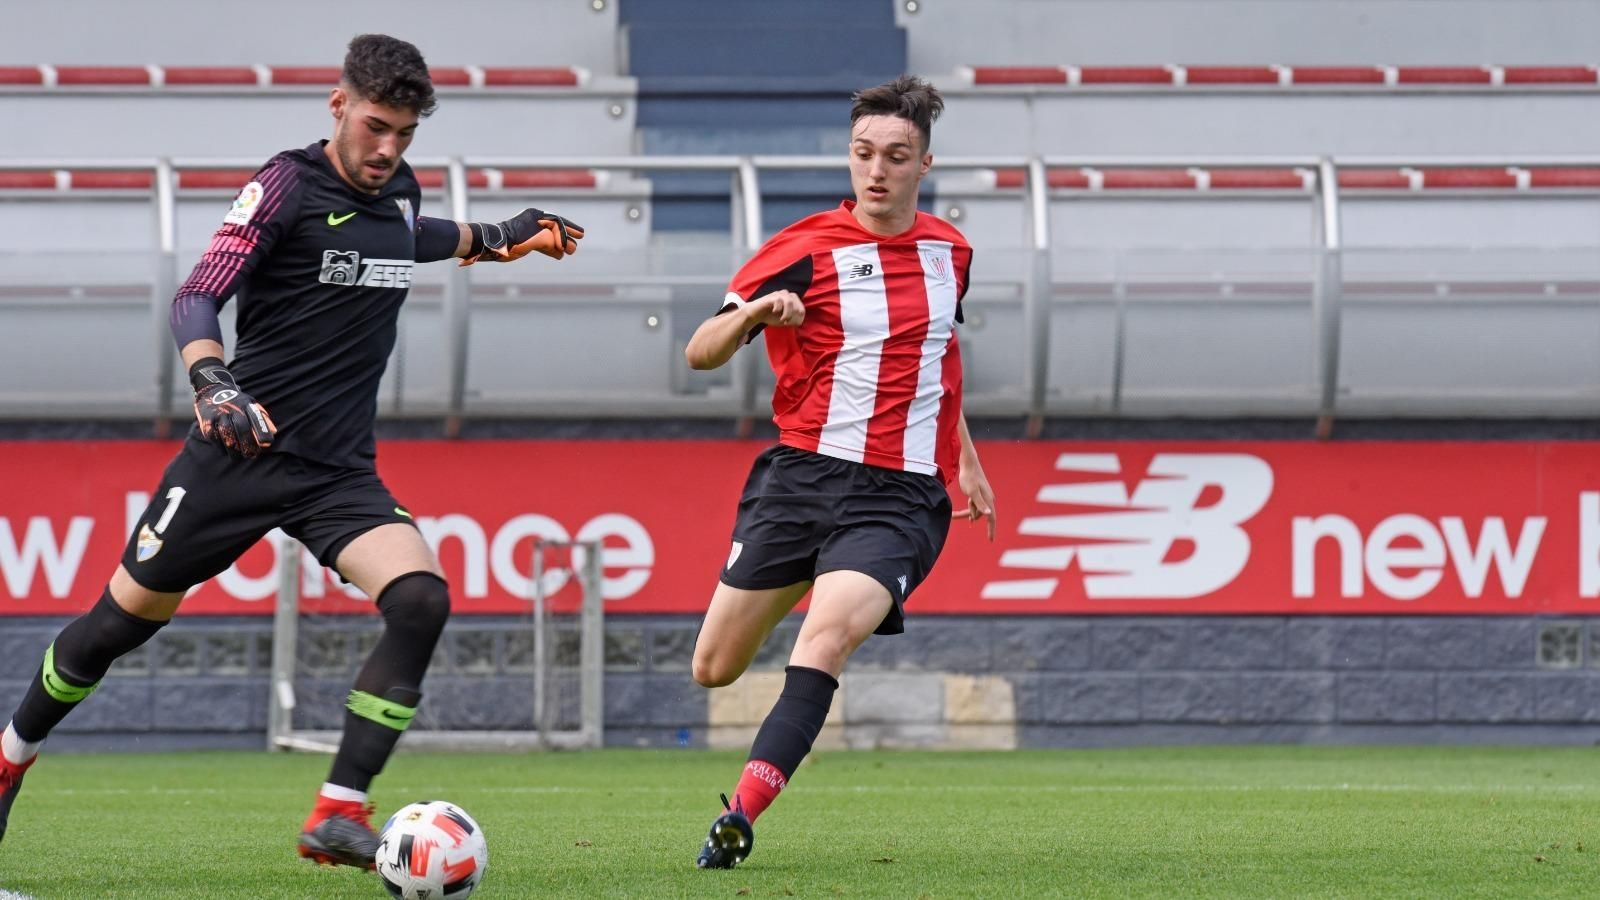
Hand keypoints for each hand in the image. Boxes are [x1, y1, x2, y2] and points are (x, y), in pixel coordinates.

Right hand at [190, 358, 275, 458]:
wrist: (212, 390)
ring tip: (239, 456)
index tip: (267, 443)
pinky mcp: (206, 420)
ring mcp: (218, 414)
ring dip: (233, 448)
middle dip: (248, 443)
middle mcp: (232, 409)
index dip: (262, 431)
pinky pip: (213, 436)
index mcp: (246, 405)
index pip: (256, 418)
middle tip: (252, 455)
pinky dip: (220, 446)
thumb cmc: (236, 403)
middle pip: (241, 427)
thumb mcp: (251, 404)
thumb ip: (262, 418)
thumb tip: (273, 432)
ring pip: (226, 433)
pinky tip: (225, 451)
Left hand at [461, 208, 583, 264]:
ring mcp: (529, 231)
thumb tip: (562, 247)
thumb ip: (551, 241)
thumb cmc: (512, 240)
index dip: (568, 231)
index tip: (578, 238)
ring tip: (571, 251)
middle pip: (555, 227)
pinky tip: (559, 256)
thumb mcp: (535, 239)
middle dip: (567, 235)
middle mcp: (533, 221)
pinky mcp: (525, 241)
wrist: (494, 245)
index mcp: (535, 216)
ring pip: (549, 237)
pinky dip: (550, 250)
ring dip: (560, 244)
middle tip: (580, 238)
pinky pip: (542, 244)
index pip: (556, 222)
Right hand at [748, 290, 804, 327]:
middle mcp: (787, 295)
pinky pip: (779, 300)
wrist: (756, 314)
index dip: (798, 319)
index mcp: (793, 300)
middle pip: (798, 306)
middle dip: (793, 317)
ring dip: (787, 314)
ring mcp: (779, 294)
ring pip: (790, 302)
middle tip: (785, 322)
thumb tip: (800, 321)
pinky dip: (778, 309)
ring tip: (782, 319)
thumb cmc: (771, 316)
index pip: (802, 310)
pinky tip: (774, 312)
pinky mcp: (771, 296)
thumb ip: (794, 320)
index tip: (789, 324)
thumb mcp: (785, 320)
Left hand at [953, 461, 996, 540]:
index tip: (991, 540)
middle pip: (979, 514)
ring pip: (975, 510)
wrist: (969, 464)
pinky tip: (963, 516)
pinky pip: (974, 505)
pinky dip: (968, 508)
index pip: (992, 518)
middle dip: (968, 515)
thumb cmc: (969, 477)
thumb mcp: (972, 492)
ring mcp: (984, 497)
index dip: (991, 530)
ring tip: (954, 507)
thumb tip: (989, 514)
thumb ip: (979, 504)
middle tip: (953, 516)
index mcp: (988, 500)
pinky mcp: (978, 494)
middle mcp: (988, 499)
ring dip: (967, 510)